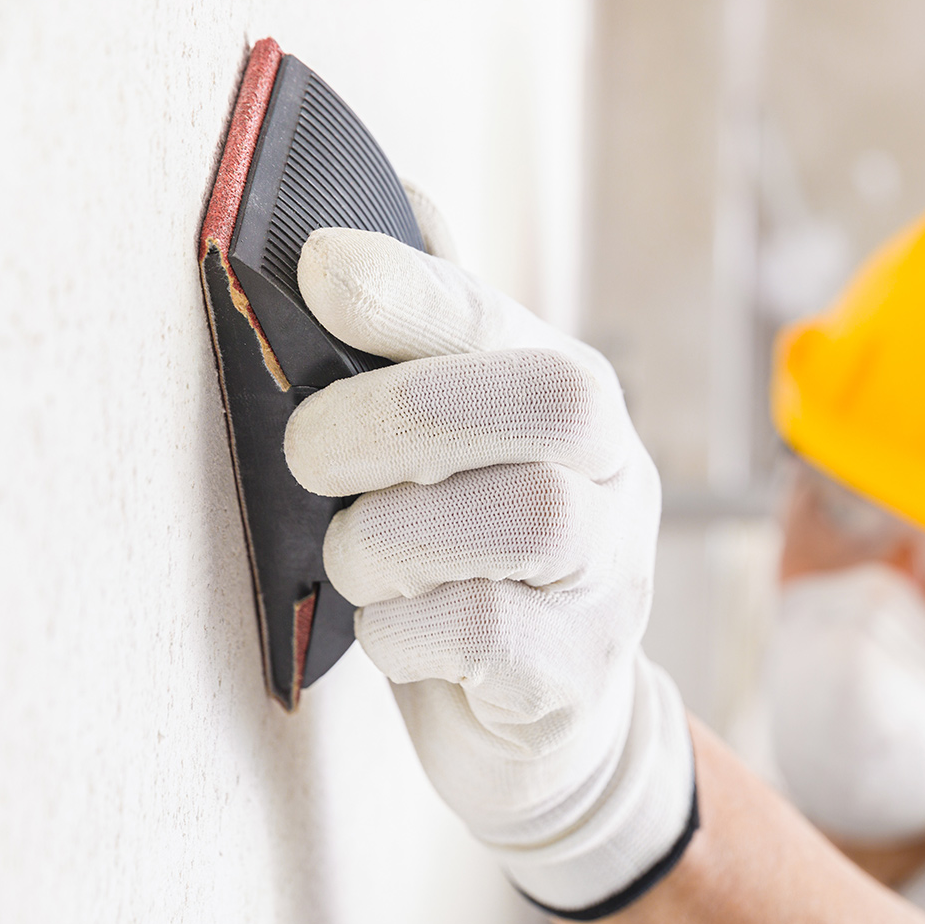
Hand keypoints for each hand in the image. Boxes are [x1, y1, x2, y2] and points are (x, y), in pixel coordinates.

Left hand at [282, 225, 695, 916]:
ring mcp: (609, 583)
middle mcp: (613, 483)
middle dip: (403, 412)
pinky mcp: (573, 676)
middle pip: (549, 401)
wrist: (549, 729)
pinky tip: (395, 632)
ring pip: (523, 516)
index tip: (322, 269)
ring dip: (395, 533)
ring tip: (358, 558)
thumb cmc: (477, 569)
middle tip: (311, 452)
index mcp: (578, 409)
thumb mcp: (463, 451)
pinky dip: (405, 629)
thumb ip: (438, 335)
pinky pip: (485, 632)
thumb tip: (398, 194)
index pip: (512, 324)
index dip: (419, 291)